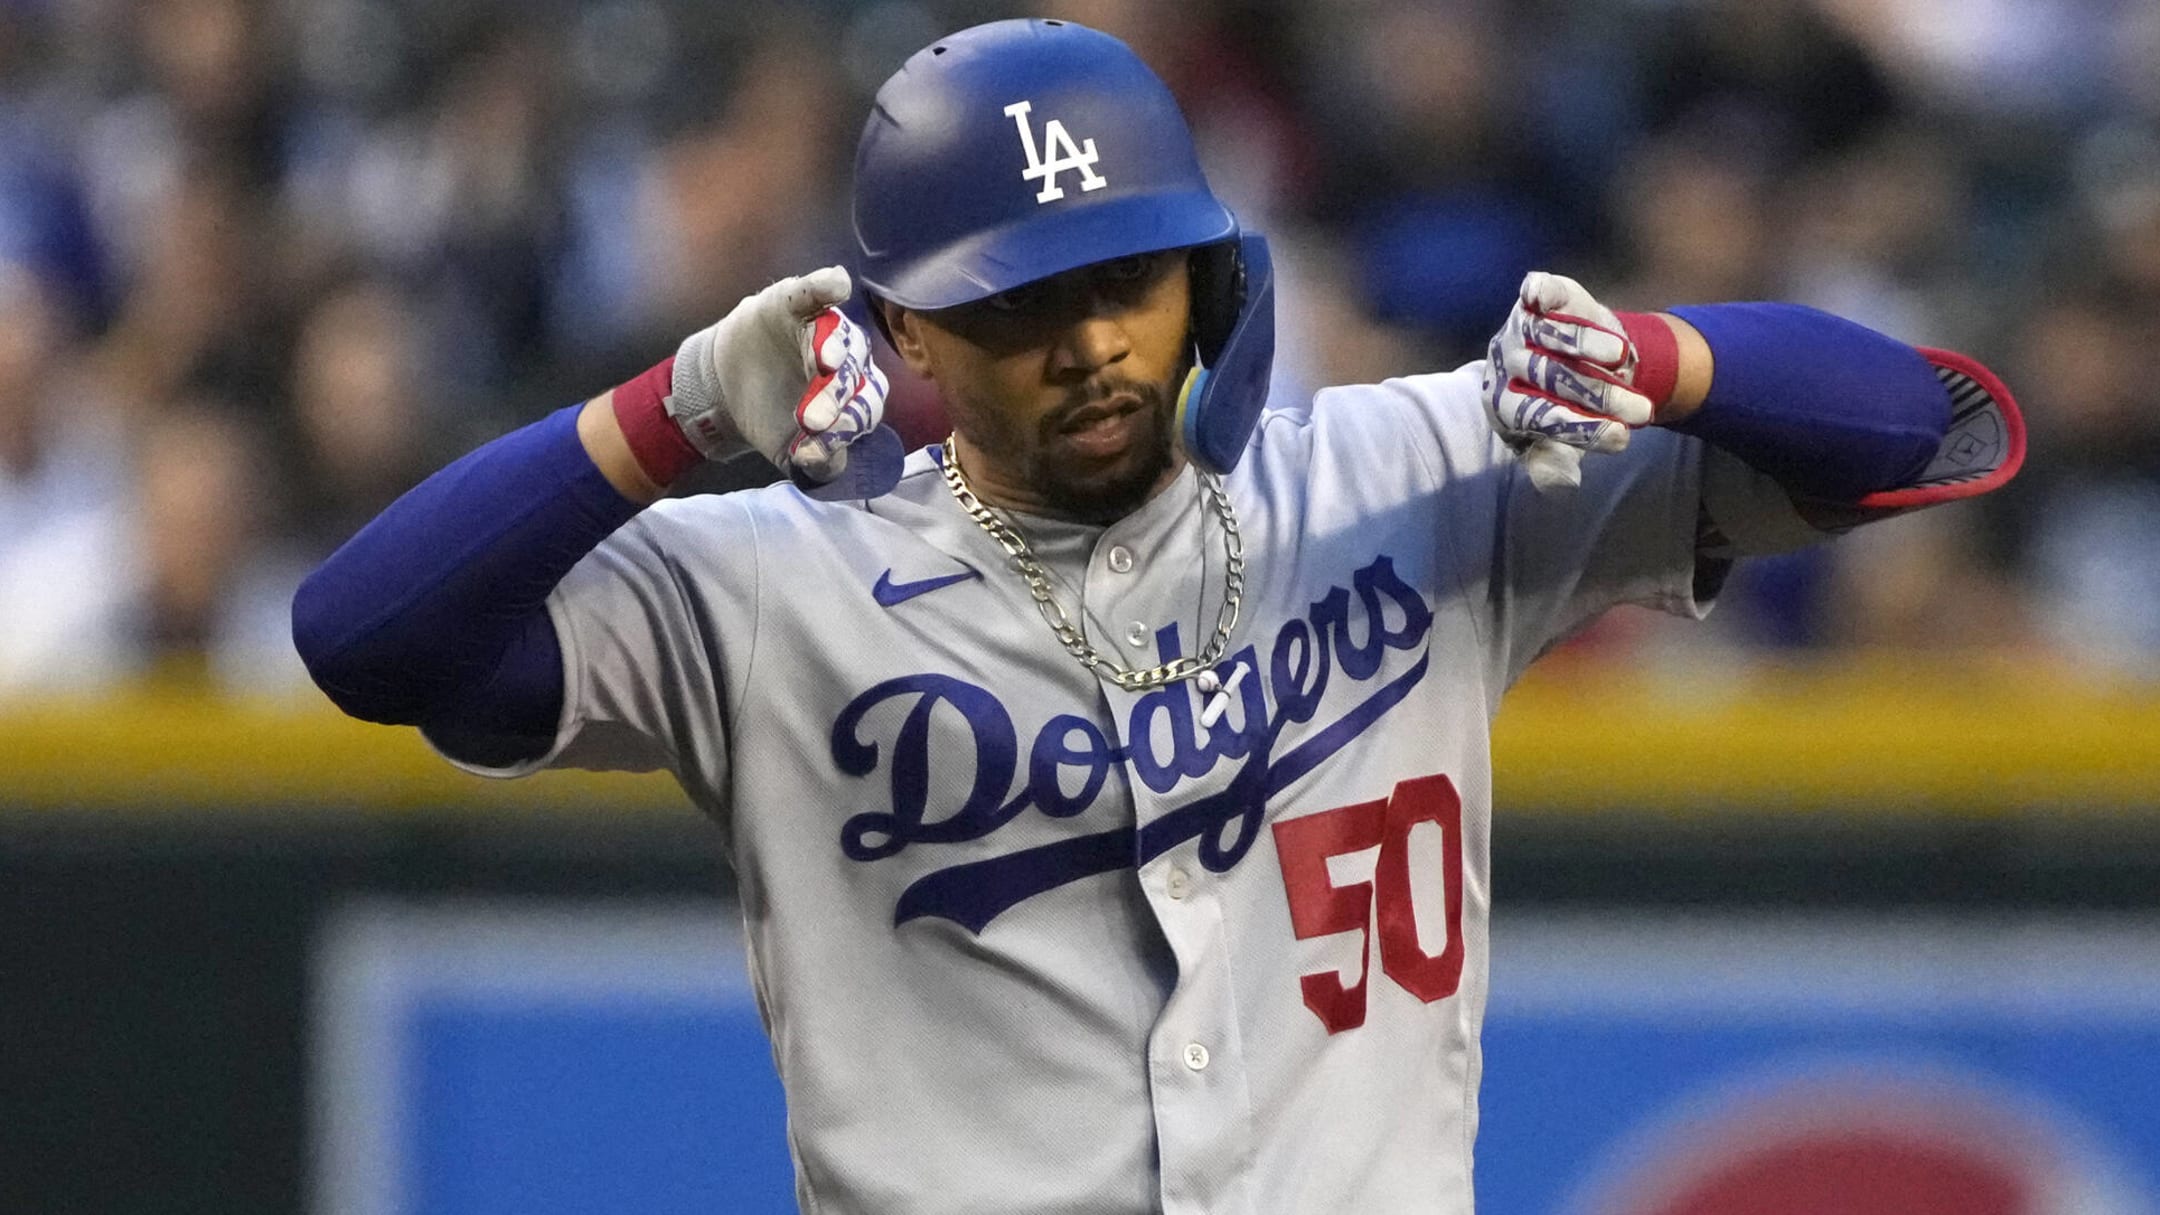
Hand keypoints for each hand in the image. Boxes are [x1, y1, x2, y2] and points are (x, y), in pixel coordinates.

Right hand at [670, 266, 889, 479]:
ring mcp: (825, 328)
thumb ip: (812, 462)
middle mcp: (849, 361)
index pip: (864, 410)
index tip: (819, 443)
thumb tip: (817, 462)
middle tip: (810, 420)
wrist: (726, 384)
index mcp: (854, 396)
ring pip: (841, 336)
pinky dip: (826, 286)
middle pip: (854, 376)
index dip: (846, 427)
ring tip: (824, 363)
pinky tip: (835, 284)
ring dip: (835, 347)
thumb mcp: (787, 447)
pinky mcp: (798, 302)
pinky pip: (818, 291)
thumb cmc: (769, 414)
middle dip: (834, 398)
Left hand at [1480, 272, 1655, 492]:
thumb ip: (1556, 464)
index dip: (1581, 429)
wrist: (1580, 363)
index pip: (1537, 417)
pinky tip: (1545, 296)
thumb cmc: (1567, 410)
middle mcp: (1505, 363)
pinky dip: (1545, 294)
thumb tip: (1562, 486)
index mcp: (1502, 403)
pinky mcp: (1535, 298)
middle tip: (1642, 414)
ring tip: (1623, 362)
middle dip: (1599, 397)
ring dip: (1584, 346)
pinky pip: (1539, 293)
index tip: (1623, 440)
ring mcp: (1518, 327)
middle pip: (1548, 377)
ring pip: (1549, 335)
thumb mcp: (1561, 443)